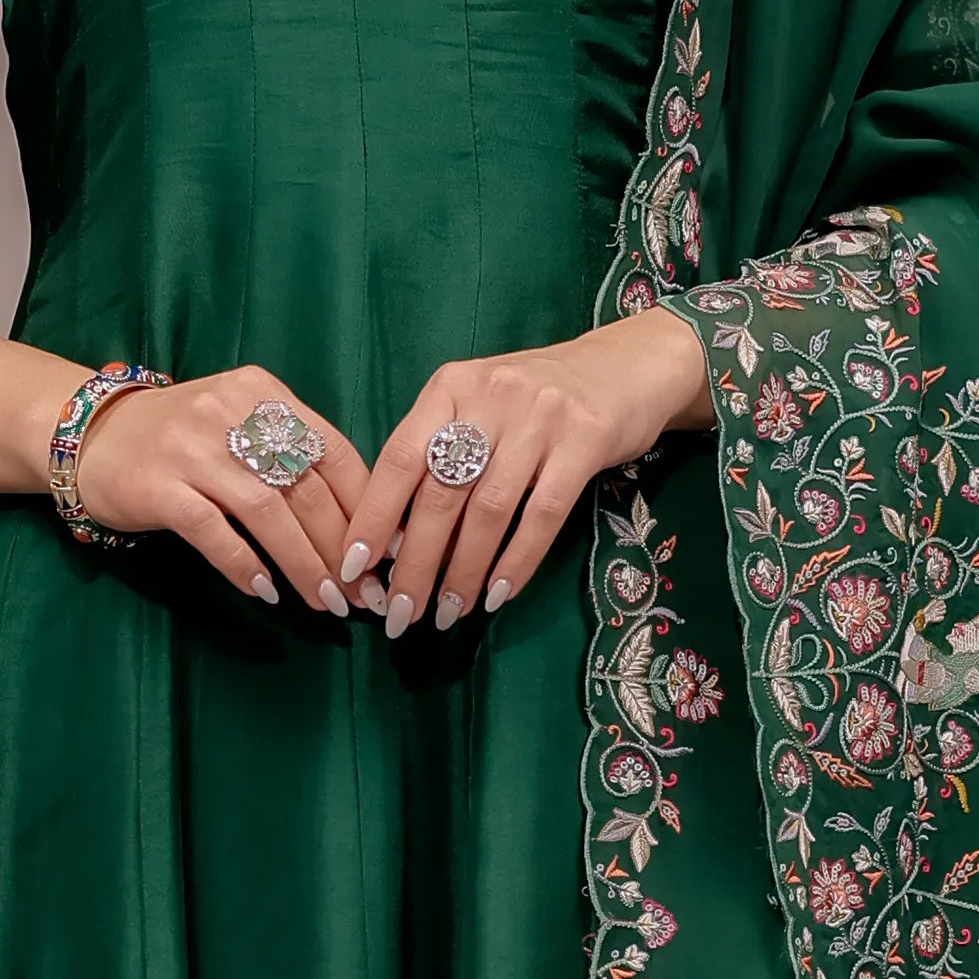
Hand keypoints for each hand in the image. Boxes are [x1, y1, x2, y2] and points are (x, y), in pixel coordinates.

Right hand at [72, 364, 369, 608]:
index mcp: (262, 393)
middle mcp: (231, 412)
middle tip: (364, 593)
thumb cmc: (181, 440)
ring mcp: (193, 448)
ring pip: (267, 512)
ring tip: (328, 602)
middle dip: (343, 547)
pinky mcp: (160, 486)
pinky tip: (267, 591)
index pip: (332, 451)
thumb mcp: (239, 424)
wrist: (91, 435)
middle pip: (306, 487)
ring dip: (305, 563)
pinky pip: (214, 532)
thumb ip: (291, 455)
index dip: (366, 507)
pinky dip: (245, 564)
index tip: (386, 553)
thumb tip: (359, 523)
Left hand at [340, 314, 709, 634]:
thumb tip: (394, 538)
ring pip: (488, 511)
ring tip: (447, 613)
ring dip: (463, 572)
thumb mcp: (478, 406)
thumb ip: (439, 454)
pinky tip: (497, 595)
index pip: (398, 459)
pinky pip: (542, 515)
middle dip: (415, 563)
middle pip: (440, 494)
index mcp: (449, 387)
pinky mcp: (584, 442)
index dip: (372, 517)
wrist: (627, 365)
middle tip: (400, 613)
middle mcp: (489, 396)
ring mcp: (539, 418)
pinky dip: (516, 562)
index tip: (351, 568)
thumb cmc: (537, 398)